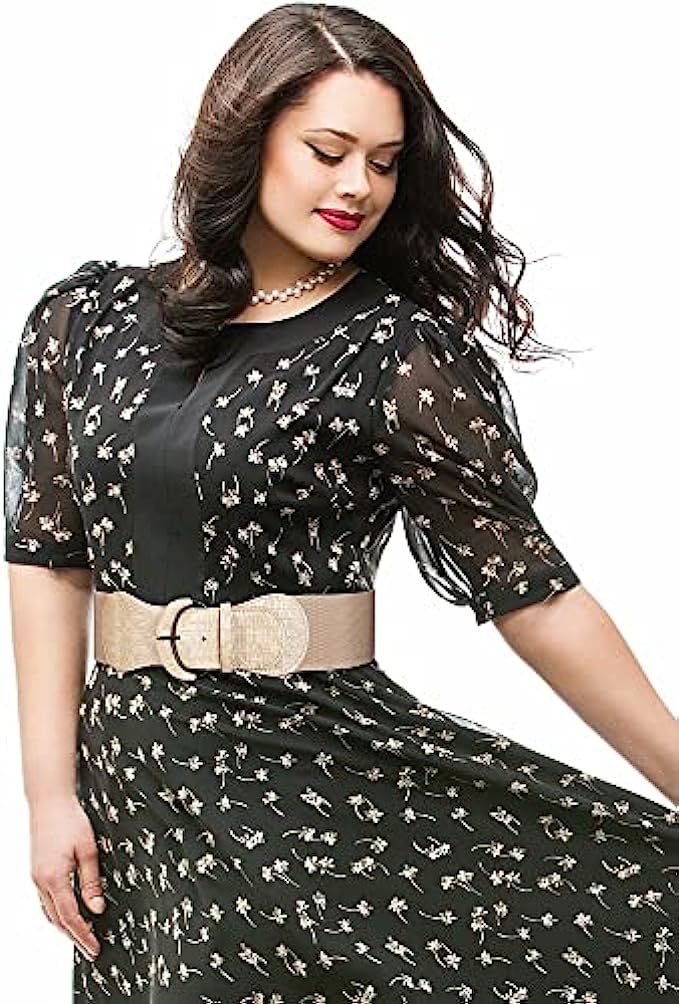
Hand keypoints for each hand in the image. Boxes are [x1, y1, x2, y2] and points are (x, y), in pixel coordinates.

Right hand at [28, 794, 105, 960]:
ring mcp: (36, 877)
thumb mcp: (88, 849)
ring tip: (82, 937)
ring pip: (49, 912)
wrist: (49, 801)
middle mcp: (41, 881)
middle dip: (74, 937)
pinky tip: (67, 915)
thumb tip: (97, 908)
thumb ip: (91, 881)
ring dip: (64, 927)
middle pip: (57, 920)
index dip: (83, 935)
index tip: (94, 948)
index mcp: (54, 878)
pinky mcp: (37, 871)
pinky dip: (57, 913)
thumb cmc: (70, 819)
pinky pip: (46, 901)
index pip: (70, 917)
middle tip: (91, 950)